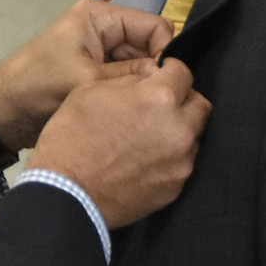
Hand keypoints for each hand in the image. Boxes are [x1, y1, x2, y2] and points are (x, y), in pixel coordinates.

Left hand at [0, 0, 173, 150]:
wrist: (4, 113)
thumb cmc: (39, 87)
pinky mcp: (97, 76)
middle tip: (159, 102)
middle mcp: (105, 30)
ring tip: (148, 110)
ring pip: (140, 67)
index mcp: (100, 17)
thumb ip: (130, 77)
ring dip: (142, 87)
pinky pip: (126, 82)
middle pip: (149, 46)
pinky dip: (130, 95)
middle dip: (154, 72)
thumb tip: (168, 78)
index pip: (153, 26)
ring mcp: (101, 54)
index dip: (165, 52)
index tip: (165, 83)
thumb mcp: (86, 79)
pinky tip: (136, 114)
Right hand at [26, 57, 208, 228]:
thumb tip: (151, 78)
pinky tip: (145, 162)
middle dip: (183, 100)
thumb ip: (130, 79)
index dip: (170, 71)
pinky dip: (170, 158)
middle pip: (200, 105)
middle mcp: (180, 130)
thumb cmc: (72, 135)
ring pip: (194, 137)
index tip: (160, 77)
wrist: (65, 193)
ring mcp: (181, 163)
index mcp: (160, 99)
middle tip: (159, 107)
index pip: (184, 72)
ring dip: (179, 131)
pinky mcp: (175, 188)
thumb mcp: (92, 90)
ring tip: (150, 137)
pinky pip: (181, 164)